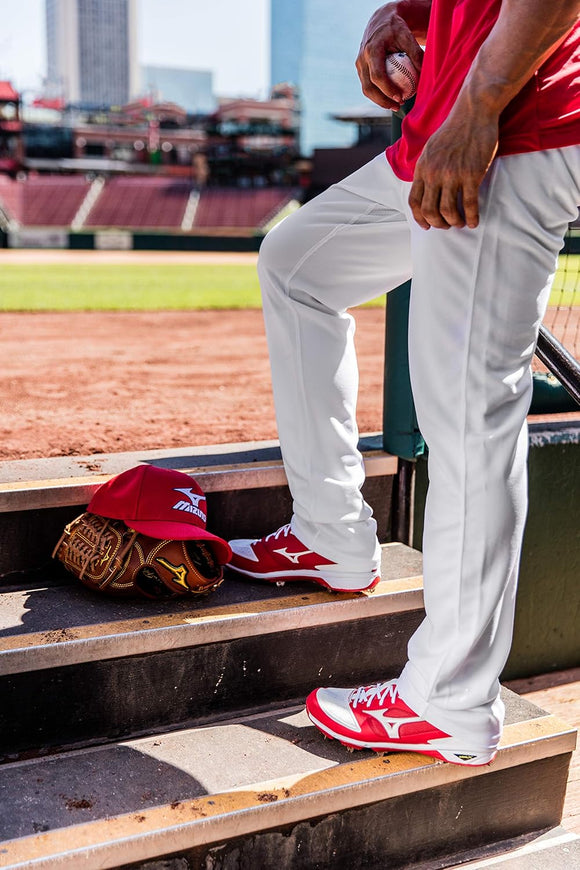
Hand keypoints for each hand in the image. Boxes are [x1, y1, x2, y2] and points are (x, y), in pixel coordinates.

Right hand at [356, 4, 424, 108]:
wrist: (381, 20)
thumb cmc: (397, 29)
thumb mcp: (407, 36)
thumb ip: (416, 54)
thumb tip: (424, 74)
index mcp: (372, 50)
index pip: (377, 75)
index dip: (387, 89)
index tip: (400, 97)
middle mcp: (362, 58)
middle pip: (368, 87)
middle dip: (382, 101)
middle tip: (398, 106)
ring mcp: (359, 65)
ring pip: (366, 89)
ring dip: (380, 101)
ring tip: (396, 105)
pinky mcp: (360, 69)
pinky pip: (367, 86)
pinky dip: (378, 94)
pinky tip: (391, 99)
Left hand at [408, 110, 498, 229]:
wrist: (474, 112)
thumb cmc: (454, 129)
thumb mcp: (430, 148)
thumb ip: (426, 168)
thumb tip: (425, 188)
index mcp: (423, 168)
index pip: (414, 201)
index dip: (420, 218)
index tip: (427, 225)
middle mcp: (434, 173)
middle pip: (429, 211)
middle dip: (437, 223)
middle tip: (446, 225)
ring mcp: (453, 175)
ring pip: (448, 212)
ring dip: (454, 222)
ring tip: (460, 223)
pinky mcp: (472, 174)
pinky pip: (470, 205)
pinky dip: (472, 217)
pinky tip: (474, 222)